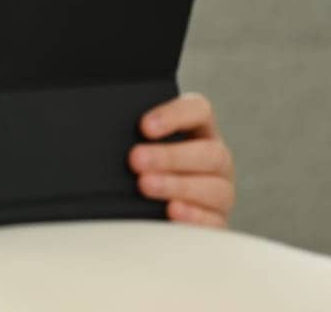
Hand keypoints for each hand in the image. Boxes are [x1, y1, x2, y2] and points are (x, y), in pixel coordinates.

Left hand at [128, 91, 235, 227]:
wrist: (159, 216)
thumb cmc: (149, 168)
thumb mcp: (144, 146)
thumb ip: (136, 138)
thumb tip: (110, 139)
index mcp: (199, 130)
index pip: (199, 110)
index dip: (175, 115)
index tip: (144, 126)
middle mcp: (216, 159)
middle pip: (208, 152)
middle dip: (170, 156)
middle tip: (136, 159)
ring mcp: (220, 190)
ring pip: (213, 186)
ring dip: (176, 185)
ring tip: (145, 185)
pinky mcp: (218, 220)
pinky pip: (213, 219)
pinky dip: (192, 215)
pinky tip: (171, 210)